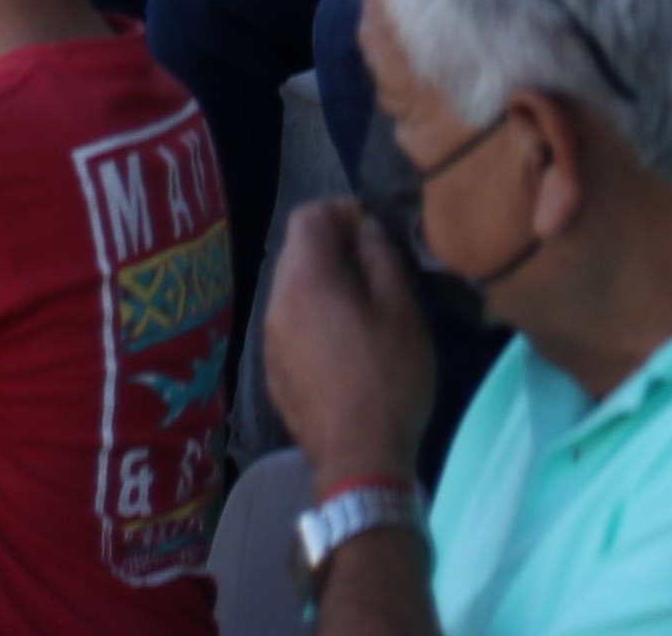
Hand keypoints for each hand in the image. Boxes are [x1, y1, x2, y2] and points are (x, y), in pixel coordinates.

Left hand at [261, 204, 436, 493]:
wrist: (358, 460)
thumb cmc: (388, 378)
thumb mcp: (402, 311)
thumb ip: (382, 257)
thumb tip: (367, 229)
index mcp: (305, 279)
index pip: (308, 215)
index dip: (343, 212)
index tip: (377, 232)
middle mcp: (276, 303)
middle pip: (298, 252)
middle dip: (335, 247)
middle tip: (378, 268)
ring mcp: (270, 340)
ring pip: (294, 290)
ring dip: (326, 284)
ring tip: (366, 307)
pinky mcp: (274, 372)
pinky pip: (292, 324)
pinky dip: (316, 318)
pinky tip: (347, 346)